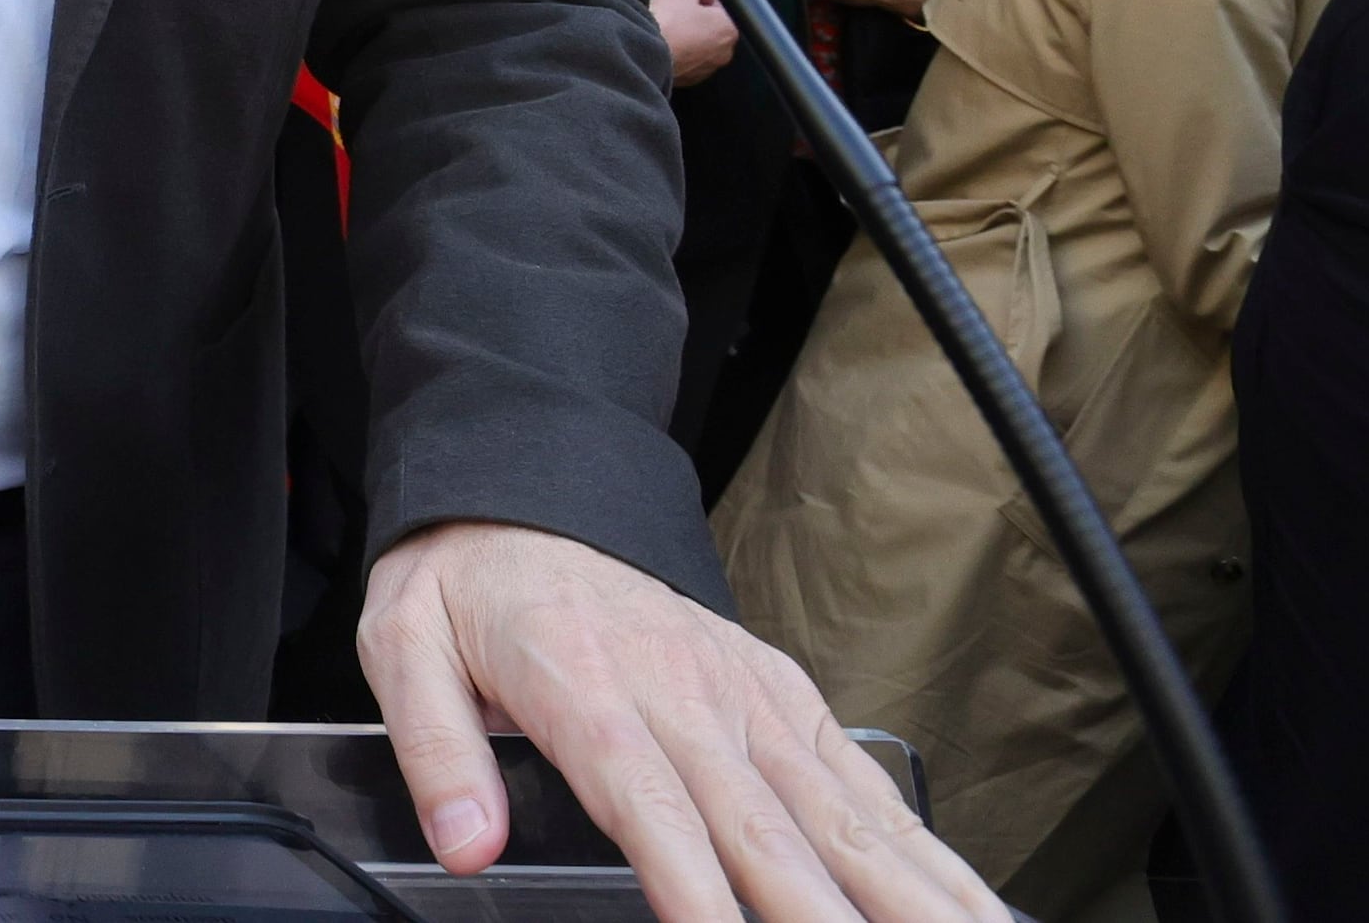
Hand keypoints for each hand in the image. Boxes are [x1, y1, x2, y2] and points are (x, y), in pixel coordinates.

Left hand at [359, 521, 993, 921]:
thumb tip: (463, 838)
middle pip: (763, 823)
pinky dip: (918, 844)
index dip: (693, 884)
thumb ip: (432, 745)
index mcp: (586, 685)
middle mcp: (684, 690)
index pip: (650, 803)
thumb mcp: (401, 645)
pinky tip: (967, 899)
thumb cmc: (465, 582)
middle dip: (822, 911)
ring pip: (836, 809)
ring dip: (905, 887)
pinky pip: (856, 778)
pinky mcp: (780, 692)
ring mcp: (744, 693)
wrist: (520, 488)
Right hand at [651, 0, 737, 86]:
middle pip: (711, 21)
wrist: (640, 52)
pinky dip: (680, 47)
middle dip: (694, 10)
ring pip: (700, 39)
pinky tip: (665, 38)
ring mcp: (707, 67)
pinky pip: (689, 56)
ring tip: (667, 22)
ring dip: (687, 29)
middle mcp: (723, 51)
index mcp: (728, 28)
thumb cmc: (664, 25)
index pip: (721, 1)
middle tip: (674, 4)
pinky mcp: (691, 77)